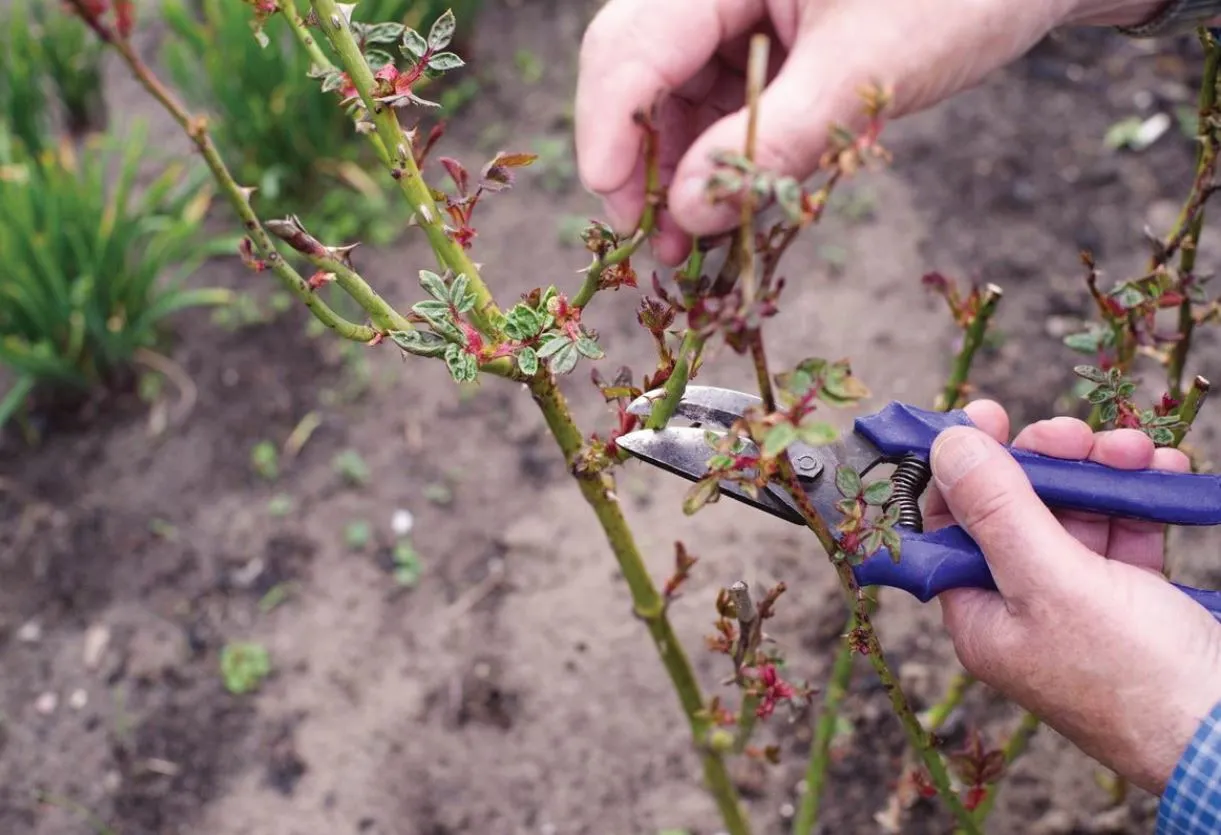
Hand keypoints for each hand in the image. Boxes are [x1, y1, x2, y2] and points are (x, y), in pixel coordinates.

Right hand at [575, 0, 1164, 264]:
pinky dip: (715, 156)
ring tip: (687, 244)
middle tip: (650, 240)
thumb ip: (772, 143)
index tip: (616, 210)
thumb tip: (688, 214)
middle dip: (636, 157)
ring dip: (673, 168)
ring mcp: (737, 9)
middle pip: (636, 68)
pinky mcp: (762, 40)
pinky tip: (724, 205)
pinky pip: (716, 100)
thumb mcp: (864, 72)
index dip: (609, 131)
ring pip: (671, 92)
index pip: (631, 46)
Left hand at [924, 400, 1220, 793]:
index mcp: (980, 615)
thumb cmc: (1133, 674)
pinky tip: (1165, 473)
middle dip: (1045, 462)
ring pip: (1072, 514)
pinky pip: (1123, 532)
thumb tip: (946, 445)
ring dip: (1100, 473)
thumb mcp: (1052, 581)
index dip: (962, 467)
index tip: (987, 415)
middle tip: (1073, 433)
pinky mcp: (1131, 599)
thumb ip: (997, 509)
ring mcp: (1077, 604)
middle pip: (1012, 511)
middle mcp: (1019, 608)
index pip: (948, 525)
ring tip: (1135, 451)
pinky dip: (1140, 500)